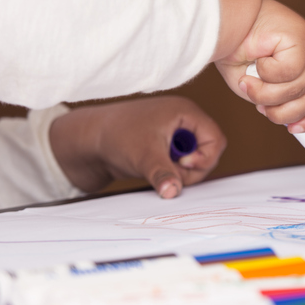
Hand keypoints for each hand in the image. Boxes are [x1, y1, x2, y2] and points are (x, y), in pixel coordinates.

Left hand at [49, 96, 226, 198]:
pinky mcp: (165, 146)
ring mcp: (175, 134)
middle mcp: (183, 120)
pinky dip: (171, 171)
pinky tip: (153, 169)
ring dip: (180, 172)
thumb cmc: (116, 135)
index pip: (215, 138)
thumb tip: (174, 192)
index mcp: (185, 112)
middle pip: (208, 151)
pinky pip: (181, 164)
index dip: (205, 157)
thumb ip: (163, 174)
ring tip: (157, 168)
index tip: (182, 164)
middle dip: (191, 168)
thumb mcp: (144, 156)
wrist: (89, 139)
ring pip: (194, 161)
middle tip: (169, 172)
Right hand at [211, 0, 304, 131]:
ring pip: (298, 89)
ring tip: (249, 82)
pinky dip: (267, 72)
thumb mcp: (257, 87)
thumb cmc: (238, 50)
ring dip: (267, 93)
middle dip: (281, 112)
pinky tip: (258, 59)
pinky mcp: (304, 39)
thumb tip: (292, 121)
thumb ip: (276, 102)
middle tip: (259, 105)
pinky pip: (290, 72)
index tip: (293, 130)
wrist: (226, 20)